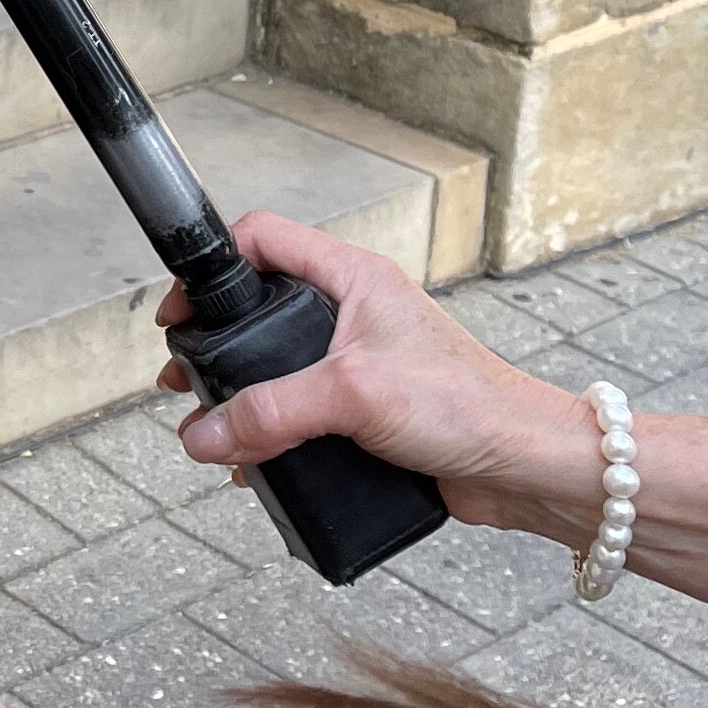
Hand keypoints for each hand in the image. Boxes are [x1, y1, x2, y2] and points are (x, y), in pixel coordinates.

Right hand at [153, 213, 594, 539]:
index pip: (263, 239)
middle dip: (216, 347)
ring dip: (243, 402)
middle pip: (260, 310)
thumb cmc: (468, 406)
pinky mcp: (368, 414)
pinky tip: (256, 467)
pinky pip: (303, 417)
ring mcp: (361, 365)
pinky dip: (274, 438)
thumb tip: (201, 433)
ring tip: (215, 433)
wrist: (526, 468)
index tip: (182, 312)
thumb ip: (271, 412)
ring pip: (278, 370)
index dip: (213, 266)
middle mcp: (354, 315)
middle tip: (184, 380)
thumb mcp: (354, 395)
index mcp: (353, 279)